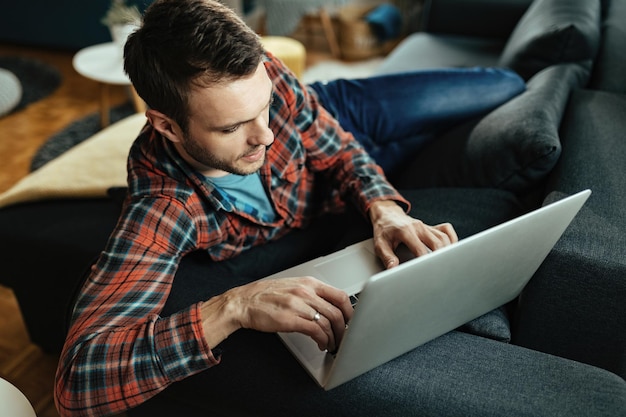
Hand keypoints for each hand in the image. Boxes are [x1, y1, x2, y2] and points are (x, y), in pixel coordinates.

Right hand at [200, 277, 352, 351]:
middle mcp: (305, 291)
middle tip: (342, 338)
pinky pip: (315, 331)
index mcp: (308, 283)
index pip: (340, 296)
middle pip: (337, 312)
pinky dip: (323, 340)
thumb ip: (311, 294)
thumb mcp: (292, 287)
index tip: (350, 322)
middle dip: (343, 329)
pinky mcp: (290, 319)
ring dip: (334, 337)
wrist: (243, 302)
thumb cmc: (265, 296)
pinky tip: (321, 344)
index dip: (350, 312)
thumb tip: (329, 307)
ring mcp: (298, 305)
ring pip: (328, 323)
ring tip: (332, 344)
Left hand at [368, 200, 457, 268]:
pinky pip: (446, 230)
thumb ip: (387, 257)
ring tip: (447, 265)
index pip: (420, 250)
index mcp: (406, 231)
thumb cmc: (383, 231)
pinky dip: (452, 239)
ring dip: (448, 251)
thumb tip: (393, 268)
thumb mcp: (379, 244)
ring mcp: (426, 226)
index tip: (427, 274)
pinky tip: (451, 250)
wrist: (387, 215)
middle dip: (440, 258)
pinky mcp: (431, 226)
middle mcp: (418, 227)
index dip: (425, 263)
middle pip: (437, 243)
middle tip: (441, 272)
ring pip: (444, 237)